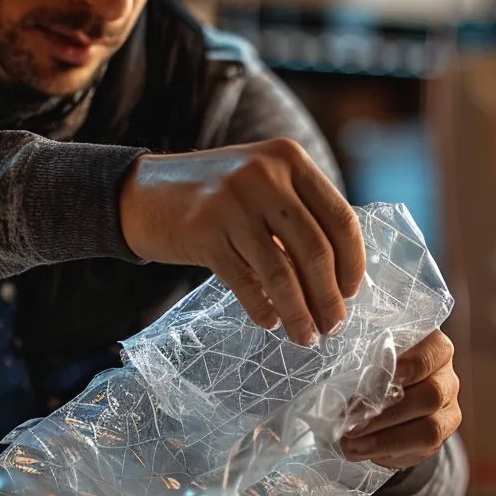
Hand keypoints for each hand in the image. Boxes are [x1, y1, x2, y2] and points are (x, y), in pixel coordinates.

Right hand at [119, 138, 363, 345]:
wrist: (142, 191)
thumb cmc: (216, 196)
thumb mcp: (264, 184)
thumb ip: (300, 215)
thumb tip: (340, 279)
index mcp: (289, 159)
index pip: (340, 219)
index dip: (352, 263)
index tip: (352, 294)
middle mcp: (264, 175)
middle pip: (316, 250)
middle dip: (329, 297)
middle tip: (334, 326)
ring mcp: (231, 202)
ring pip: (282, 272)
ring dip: (299, 312)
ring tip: (307, 337)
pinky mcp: (203, 231)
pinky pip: (245, 282)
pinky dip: (262, 308)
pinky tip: (271, 323)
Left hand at [341, 331, 460, 468]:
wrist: (393, 401)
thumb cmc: (378, 371)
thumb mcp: (372, 358)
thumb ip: (366, 364)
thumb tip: (346, 391)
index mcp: (434, 348)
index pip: (430, 354)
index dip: (407, 367)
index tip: (376, 379)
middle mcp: (447, 377)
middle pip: (430, 395)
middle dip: (386, 412)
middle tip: (350, 419)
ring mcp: (448, 408)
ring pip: (429, 427)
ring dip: (384, 437)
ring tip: (350, 440)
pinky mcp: (441, 435)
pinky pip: (422, 447)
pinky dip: (387, 450)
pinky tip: (360, 449)